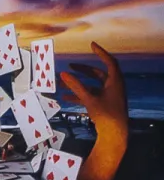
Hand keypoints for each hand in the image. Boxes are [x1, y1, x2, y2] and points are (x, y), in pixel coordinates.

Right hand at [63, 43, 129, 179]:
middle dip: (84, 70)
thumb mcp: (89, 99)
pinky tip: (66, 98)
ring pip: (93, 85)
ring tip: (65, 82)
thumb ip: (76, 86)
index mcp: (115, 82)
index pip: (109, 61)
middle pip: (98, 73)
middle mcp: (114, 87)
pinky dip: (80, 95)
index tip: (91, 45)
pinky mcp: (104, 105)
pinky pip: (91, 96)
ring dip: (79, 84)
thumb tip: (64, 74)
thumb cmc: (106, 116)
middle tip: (71, 66)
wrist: (114, 134)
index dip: (100, 52)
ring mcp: (109, 96)